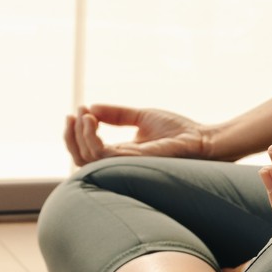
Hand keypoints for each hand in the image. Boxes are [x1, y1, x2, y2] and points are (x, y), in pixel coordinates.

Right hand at [64, 103, 211, 166]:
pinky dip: (90, 138)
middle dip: (70, 137)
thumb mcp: (141, 116)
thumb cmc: (178, 130)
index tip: (79, 110)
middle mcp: (119, 162)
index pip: (87, 151)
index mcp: (120, 154)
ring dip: (79, 135)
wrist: (201, 138)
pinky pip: (101, 155)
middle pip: (80, 159)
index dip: (77, 133)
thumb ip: (116, 114)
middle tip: (73, 114)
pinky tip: (92, 120)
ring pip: (86, 158)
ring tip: (84, 115)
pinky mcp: (132, 161)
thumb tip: (91, 107)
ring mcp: (124, 164)